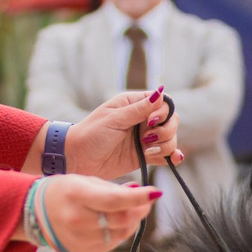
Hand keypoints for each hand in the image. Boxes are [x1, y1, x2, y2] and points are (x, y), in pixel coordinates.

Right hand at [32, 174, 159, 251]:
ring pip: (121, 233)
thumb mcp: (86, 181)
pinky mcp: (84, 251)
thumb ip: (115, 189)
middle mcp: (77, 219)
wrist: (38, 212)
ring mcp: (79, 239)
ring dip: (132, 221)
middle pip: (122, 219)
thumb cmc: (66, 191)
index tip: (155, 192)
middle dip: (139, 209)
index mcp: (76, 195)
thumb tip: (142, 194)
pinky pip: (112, 243)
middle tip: (146, 201)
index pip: (115, 200)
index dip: (139, 198)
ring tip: (131, 210)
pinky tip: (116, 223)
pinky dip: (120, 232)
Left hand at [66, 89, 183, 177]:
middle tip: (148, 139)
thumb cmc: (91, 134)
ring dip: (165, 145)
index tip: (150, 122)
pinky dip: (171, 156)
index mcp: (134, 104)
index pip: (163, 103)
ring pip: (170, 138)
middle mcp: (143, 120)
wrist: (77, 159)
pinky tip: (174, 159)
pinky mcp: (145, 155)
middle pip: (171, 121)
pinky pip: (165, 154)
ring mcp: (145, 138)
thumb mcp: (114, 119)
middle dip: (166, 131)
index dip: (163, 112)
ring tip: (148, 152)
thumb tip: (161, 92)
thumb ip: (139, 109)